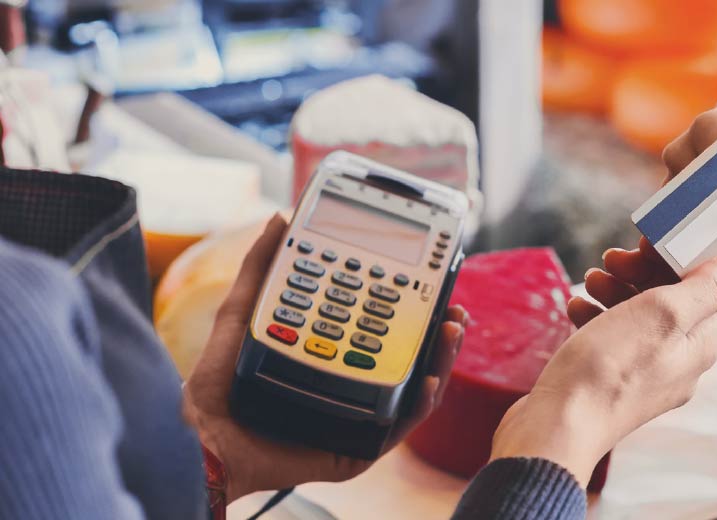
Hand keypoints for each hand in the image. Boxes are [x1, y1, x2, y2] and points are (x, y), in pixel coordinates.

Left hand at [181, 214, 467, 501]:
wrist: (206, 437)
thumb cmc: (220, 383)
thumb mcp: (243, 311)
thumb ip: (262, 265)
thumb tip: (281, 219)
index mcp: (334, 353)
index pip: (386, 326)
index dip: (414, 305)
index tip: (433, 280)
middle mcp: (352, 383)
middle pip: (410, 356)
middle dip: (440, 332)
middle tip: (454, 309)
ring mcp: (359, 414)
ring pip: (416, 389)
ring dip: (441, 361)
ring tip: (450, 333)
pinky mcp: (360, 447)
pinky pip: (400, 426)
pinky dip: (421, 404)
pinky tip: (428, 381)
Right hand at [489, 253, 716, 485]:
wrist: (558, 426)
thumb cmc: (611, 368)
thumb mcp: (664, 314)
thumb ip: (708, 287)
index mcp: (702, 344)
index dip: (689, 256)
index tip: (654, 241)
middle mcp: (681, 360)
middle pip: (676, 298)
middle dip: (645, 270)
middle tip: (613, 257)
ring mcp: (648, 373)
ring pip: (642, 315)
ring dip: (617, 288)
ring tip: (591, 279)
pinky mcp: (617, 380)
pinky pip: (615, 337)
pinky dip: (598, 315)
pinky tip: (576, 307)